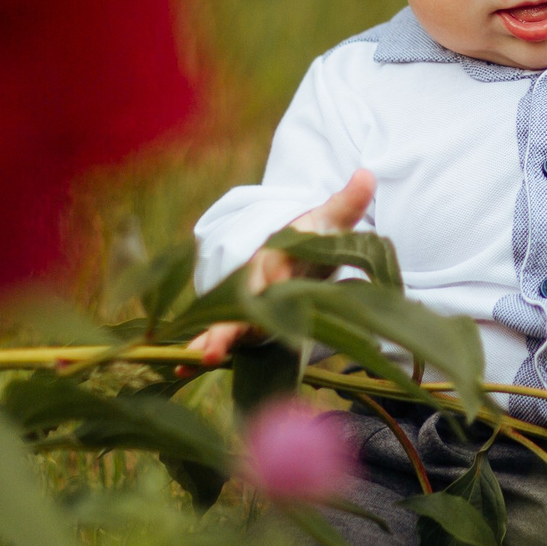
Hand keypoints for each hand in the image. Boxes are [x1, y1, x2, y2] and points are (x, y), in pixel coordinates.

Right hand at [186, 169, 376, 365]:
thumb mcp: (330, 221)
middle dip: (227, 325)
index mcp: (275, 254)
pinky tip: (179, 371)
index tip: (271, 285)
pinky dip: (204, 350)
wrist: (292, 245)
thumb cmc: (312, 236)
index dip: (271, 277)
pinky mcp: (244, 322)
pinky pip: (222, 337)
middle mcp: (255, 279)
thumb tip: (367, 174)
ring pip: (224, 322)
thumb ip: (346, 204)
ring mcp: (246, 303)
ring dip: (211, 341)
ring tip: (195, 360)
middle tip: (213, 348)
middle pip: (240, 301)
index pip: (272, 266)